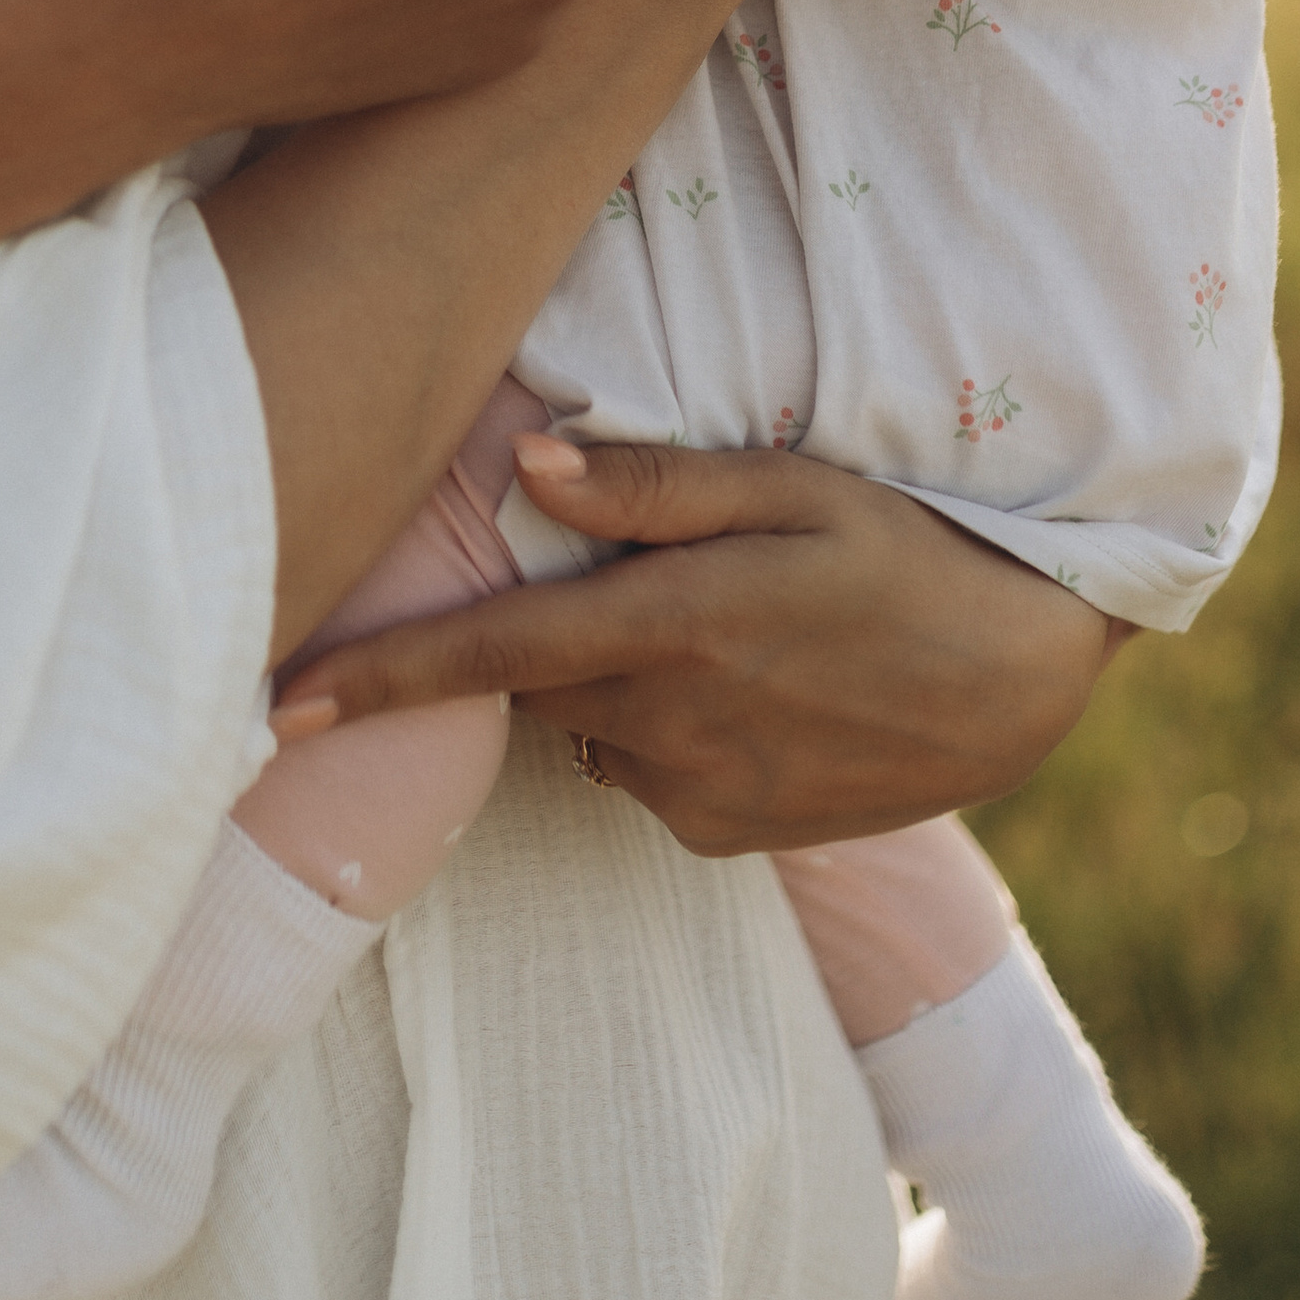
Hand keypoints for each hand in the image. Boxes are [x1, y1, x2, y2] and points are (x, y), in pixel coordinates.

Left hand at [277, 436, 1115, 851]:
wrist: (1021, 679)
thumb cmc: (903, 550)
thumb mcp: (795, 487)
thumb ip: (654, 482)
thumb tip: (522, 462)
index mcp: (675, 625)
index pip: (489, 656)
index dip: (377, 680)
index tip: (278, 705)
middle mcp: (672, 724)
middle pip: (526, 685)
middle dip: (529, 636)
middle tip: (621, 575)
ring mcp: (698, 793)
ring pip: (580, 731)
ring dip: (601, 681)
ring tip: (707, 628)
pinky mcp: (724, 837)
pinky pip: (638, 777)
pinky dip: (653, 731)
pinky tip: (738, 689)